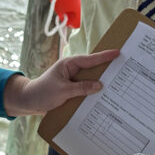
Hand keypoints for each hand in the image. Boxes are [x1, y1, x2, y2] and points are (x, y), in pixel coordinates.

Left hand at [3, 50, 118, 116]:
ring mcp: (74, 80)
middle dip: (107, 68)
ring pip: (91, 80)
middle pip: (94, 68)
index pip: (90, 59)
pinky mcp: (74, 90)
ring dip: (102, 83)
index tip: (118, 52)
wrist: (29, 102)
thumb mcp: (62, 91)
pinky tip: (105, 98)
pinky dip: (94, 93)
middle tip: (124, 67)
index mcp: (69, 64)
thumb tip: (99, 85)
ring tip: (119, 84)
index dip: (104, 56)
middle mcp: (73, 70)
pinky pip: (87, 90)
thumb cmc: (42, 93)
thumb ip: (81, 88)